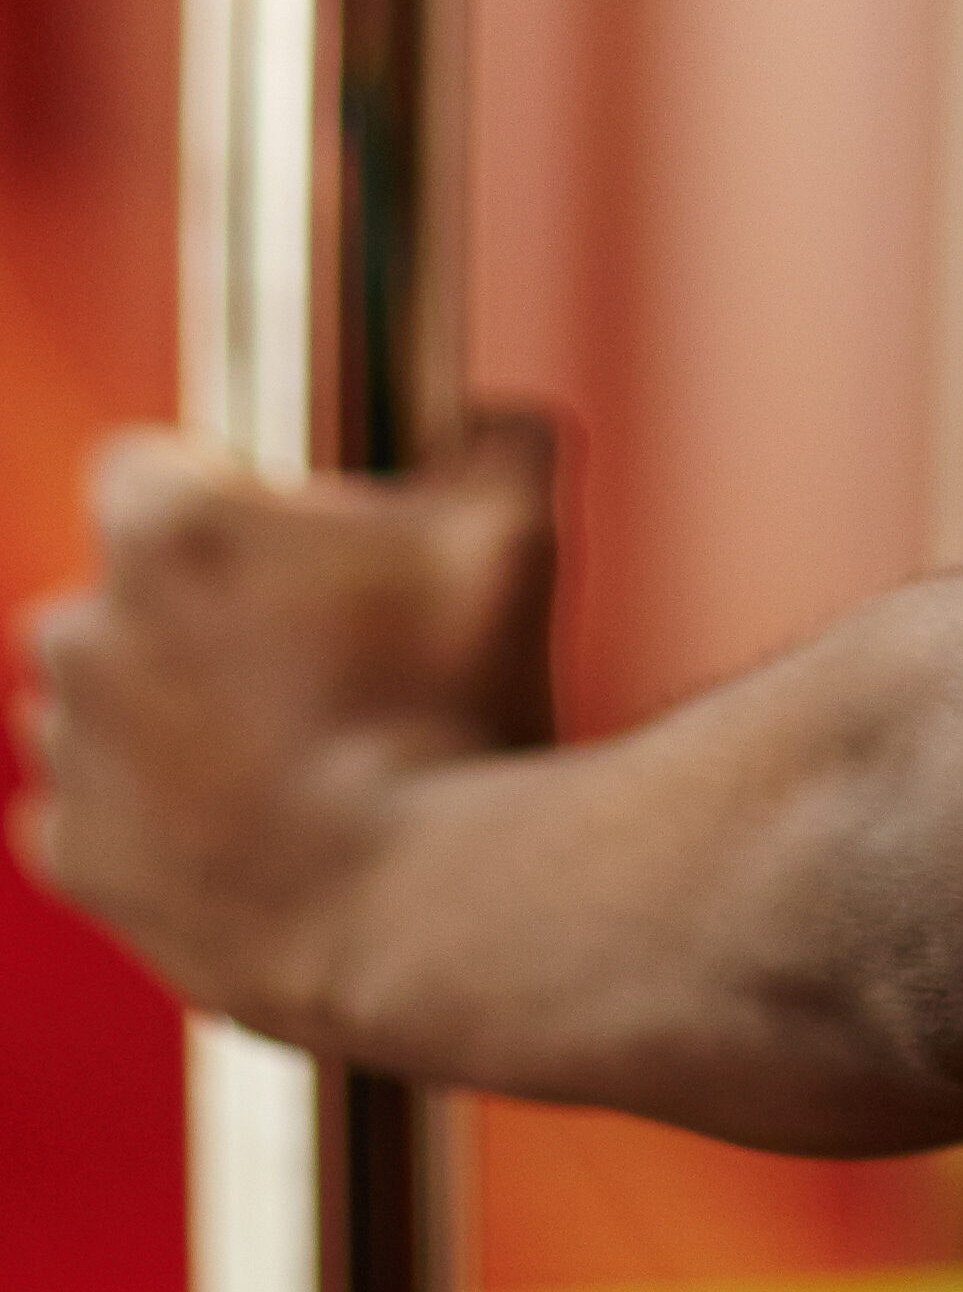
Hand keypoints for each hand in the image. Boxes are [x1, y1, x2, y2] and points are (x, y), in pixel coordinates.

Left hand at [13, 415, 557, 1041]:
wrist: (424, 916)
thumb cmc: (462, 708)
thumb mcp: (517, 529)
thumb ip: (495, 436)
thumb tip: (487, 422)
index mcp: (167, 531)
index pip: (139, 465)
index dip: (217, 489)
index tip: (286, 535)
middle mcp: (85, 631)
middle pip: (118, 583)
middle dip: (192, 603)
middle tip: (305, 646)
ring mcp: (70, 754)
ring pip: (98, 694)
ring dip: (166, 701)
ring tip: (287, 741)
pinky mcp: (75, 859)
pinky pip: (90, 805)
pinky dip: (150, 807)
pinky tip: (248, 816)